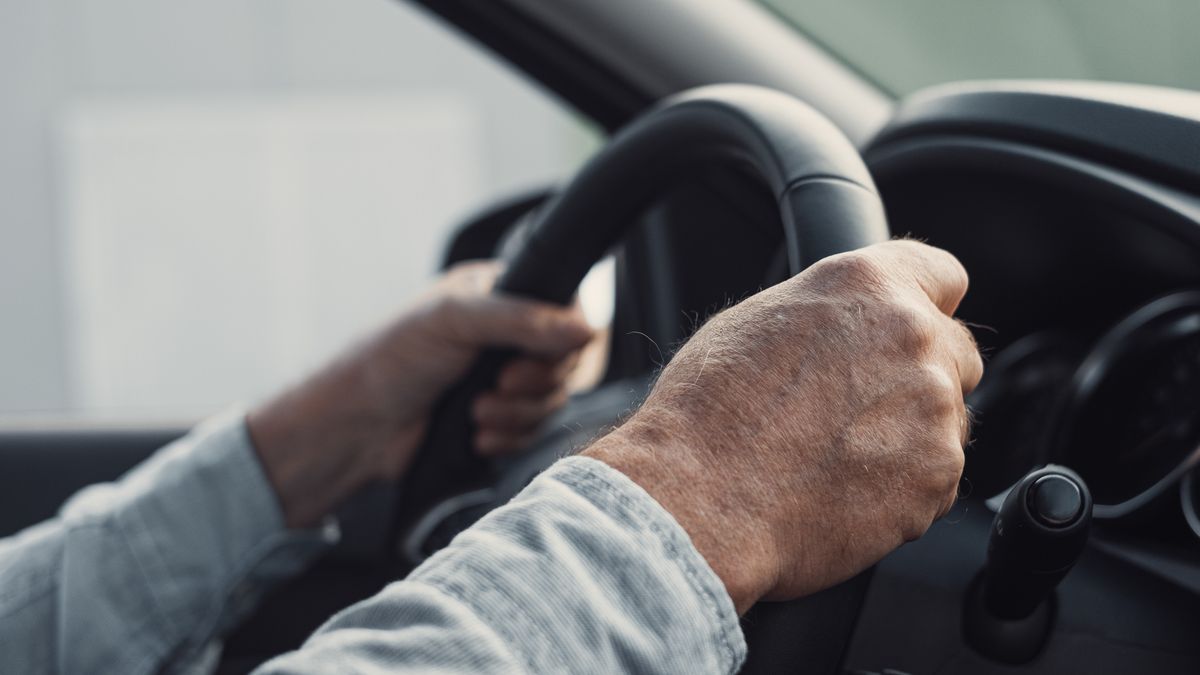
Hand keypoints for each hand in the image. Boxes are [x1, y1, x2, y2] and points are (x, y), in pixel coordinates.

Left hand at [249, 261, 592, 527]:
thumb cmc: (390, 359)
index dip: (560, 342)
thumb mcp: (454, 321)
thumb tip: (586, 327)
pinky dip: (508, 439)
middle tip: (496, 386)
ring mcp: (502, 379)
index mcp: (499, 294)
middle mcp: (505, 334)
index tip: (528, 359)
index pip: (564, 312)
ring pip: (551, 402)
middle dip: (531, 384)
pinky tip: (476, 437)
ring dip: (516, 415)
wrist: (356, 428)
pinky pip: (533, 433)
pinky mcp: (497, 420)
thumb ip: (522, 319)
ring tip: (476, 414)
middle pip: (563, 363)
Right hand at [585, 240, 982, 613]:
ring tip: (837, 460)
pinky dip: (904, 491)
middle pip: (955, 352)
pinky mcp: (937, 476)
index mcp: (866, 286)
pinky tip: (844, 493)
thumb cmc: (708, 414)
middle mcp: (912, 337)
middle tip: (859, 410)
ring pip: (947, 423)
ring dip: (910, 439)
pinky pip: (937, 482)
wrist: (700, 499)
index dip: (928, 304)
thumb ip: (828, 314)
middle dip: (919, 378)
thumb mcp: (754, 322)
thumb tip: (844, 325)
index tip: (919, 323)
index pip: (943, 275)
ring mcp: (934, 409)